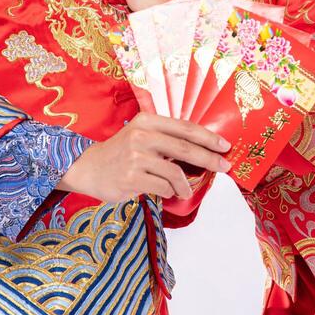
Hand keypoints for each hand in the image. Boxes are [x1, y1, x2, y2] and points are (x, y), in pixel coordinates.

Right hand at [58, 112, 231, 201]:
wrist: (89, 167)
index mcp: (147, 121)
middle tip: (224, 166)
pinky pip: (163, 188)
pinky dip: (169, 192)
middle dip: (209, 158)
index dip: (207, 137)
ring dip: (186, 185)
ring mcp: (135, 157)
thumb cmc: (121, 152)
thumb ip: (165, 137)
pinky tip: (166, 192)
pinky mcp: (131, 178)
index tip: (225, 145)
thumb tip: (202, 147)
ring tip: (185, 190)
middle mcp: (141, 136)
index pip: (184, 127)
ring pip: (175, 172)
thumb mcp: (140, 134)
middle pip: (185, 148)